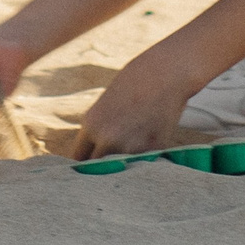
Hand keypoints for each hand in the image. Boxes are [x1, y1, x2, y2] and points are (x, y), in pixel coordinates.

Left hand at [70, 52, 196, 160]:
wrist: (165, 74)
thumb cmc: (134, 81)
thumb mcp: (105, 105)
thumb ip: (99, 129)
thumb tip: (96, 154)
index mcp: (91, 125)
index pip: (79, 159)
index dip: (84, 166)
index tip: (89, 169)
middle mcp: (107, 140)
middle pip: (98, 169)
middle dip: (102, 170)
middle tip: (110, 166)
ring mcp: (131, 147)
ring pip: (123, 168)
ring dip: (125, 165)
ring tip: (135, 147)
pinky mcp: (154, 150)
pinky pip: (145, 162)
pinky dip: (147, 159)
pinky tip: (151, 139)